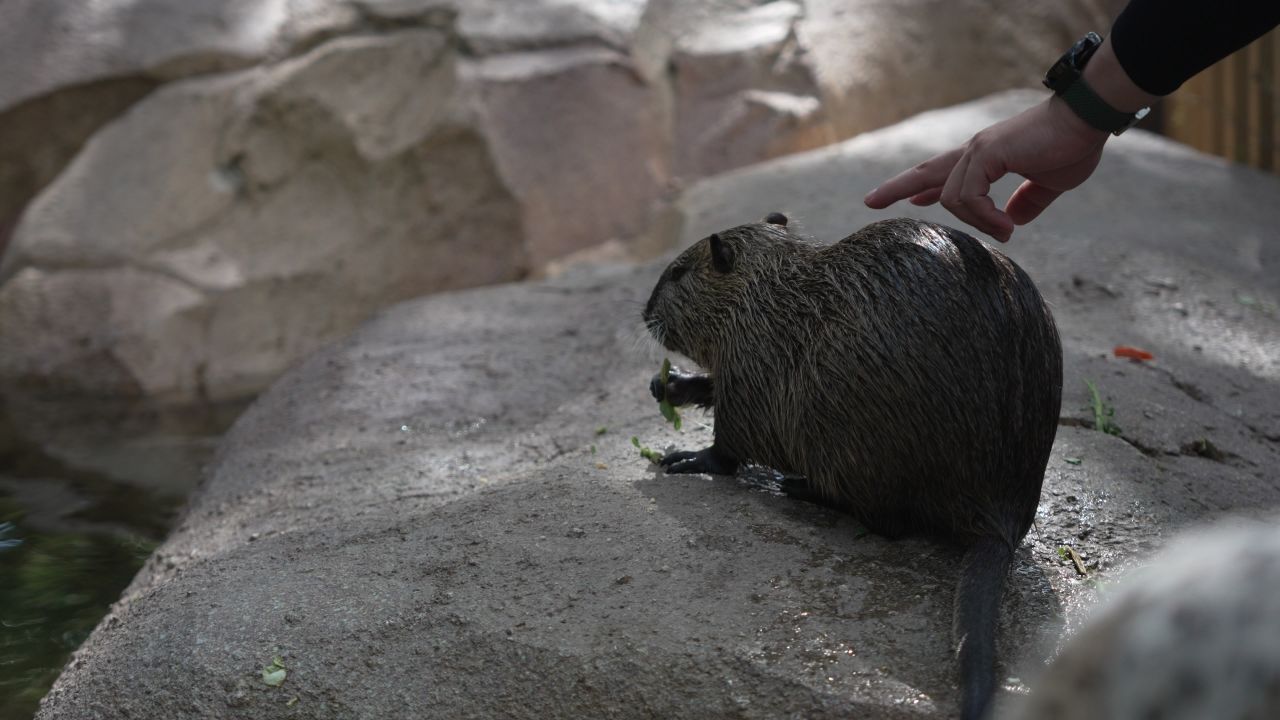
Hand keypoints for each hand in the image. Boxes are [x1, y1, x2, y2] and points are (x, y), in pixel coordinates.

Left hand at [863, 96, 1108, 241]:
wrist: (1088, 119)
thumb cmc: (1073, 145)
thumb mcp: (1049, 183)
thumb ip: (1028, 201)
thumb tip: (1013, 221)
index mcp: (986, 157)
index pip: (944, 173)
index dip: (925, 189)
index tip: (912, 202)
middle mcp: (975, 152)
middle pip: (925, 171)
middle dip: (897, 188)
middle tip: (870, 202)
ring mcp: (978, 151)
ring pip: (950, 198)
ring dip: (975, 222)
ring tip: (1004, 231)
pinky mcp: (987, 154)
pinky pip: (968, 196)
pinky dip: (984, 216)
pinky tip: (1005, 226)